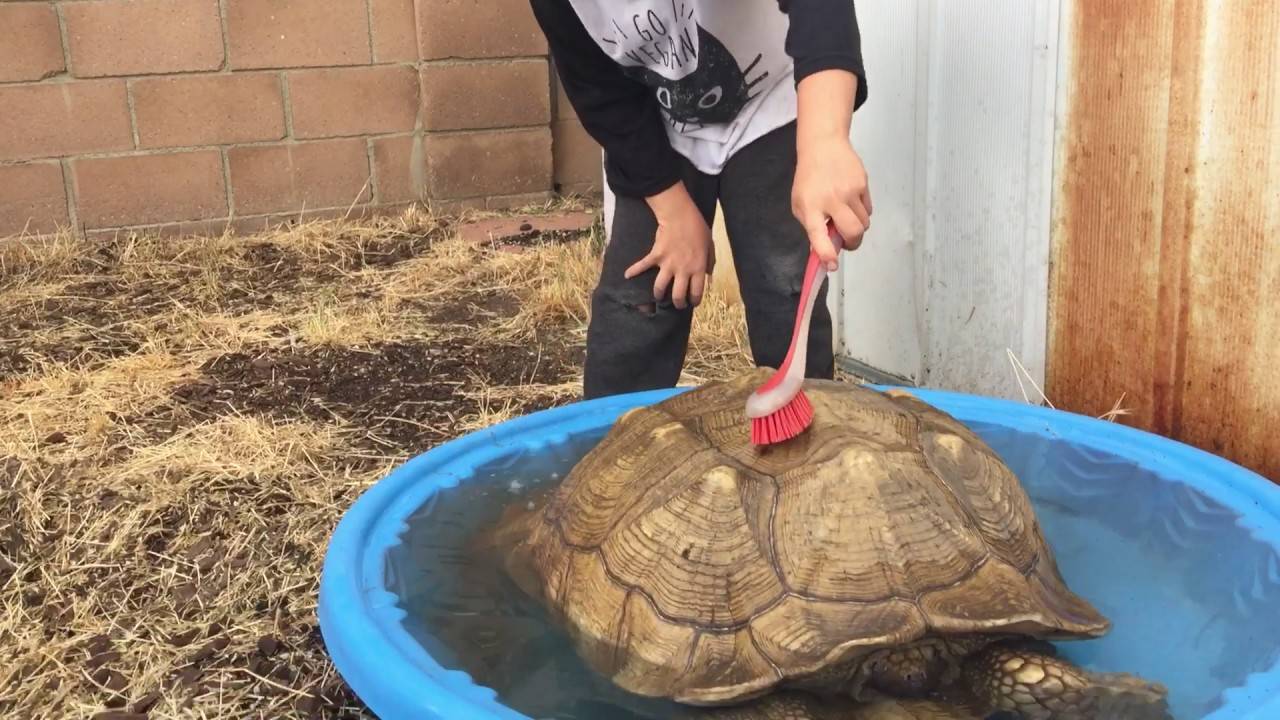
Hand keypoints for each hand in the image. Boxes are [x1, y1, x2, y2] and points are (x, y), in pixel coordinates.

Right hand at [626, 182, 714, 309]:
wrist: (680, 215)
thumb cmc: (698, 229)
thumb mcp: (710, 246)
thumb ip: (710, 262)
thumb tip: (708, 275)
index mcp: (698, 268)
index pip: (696, 292)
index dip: (694, 300)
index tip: (692, 302)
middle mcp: (683, 270)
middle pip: (678, 295)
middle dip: (677, 303)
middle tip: (676, 304)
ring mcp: (668, 264)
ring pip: (660, 287)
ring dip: (658, 294)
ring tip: (658, 297)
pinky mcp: (656, 256)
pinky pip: (643, 266)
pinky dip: (634, 270)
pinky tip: (627, 275)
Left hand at [792, 136, 871, 269]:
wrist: (823, 146)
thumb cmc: (809, 178)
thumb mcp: (800, 204)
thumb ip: (811, 226)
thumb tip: (824, 251)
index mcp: (811, 207)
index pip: (818, 235)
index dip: (826, 253)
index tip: (832, 265)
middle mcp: (831, 200)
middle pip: (853, 232)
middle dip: (852, 244)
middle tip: (846, 243)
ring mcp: (849, 191)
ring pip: (864, 223)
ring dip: (857, 226)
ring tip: (845, 215)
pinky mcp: (863, 184)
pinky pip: (868, 209)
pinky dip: (862, 212)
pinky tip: (851, 201)